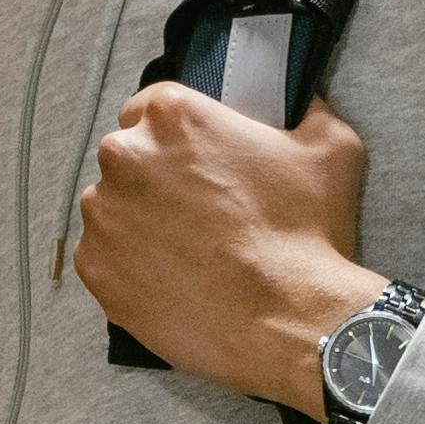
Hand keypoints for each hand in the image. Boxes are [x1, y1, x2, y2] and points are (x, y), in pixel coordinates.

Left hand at [72, 83, 390, 413]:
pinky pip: (104, 258)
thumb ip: (305, 111)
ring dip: (139, 223)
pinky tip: (172, 279)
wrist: (289, 320)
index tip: (191, 161)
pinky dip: (129, 267)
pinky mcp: (95, 268)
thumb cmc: (306, 234)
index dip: (173, 137)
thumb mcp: (330, 148)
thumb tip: (298, 103)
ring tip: (186, 252)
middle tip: (197, 213)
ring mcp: (104, 215)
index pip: (149, 108)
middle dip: (154, 179)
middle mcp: (125, 157)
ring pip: (112, 209)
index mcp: (172, 116)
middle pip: (128, 159)